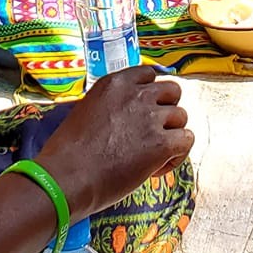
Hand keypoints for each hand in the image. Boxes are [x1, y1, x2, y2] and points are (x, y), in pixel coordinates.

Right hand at [32, 64, 193, 218]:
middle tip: (151, 134)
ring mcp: (151, 118)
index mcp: (115, 84)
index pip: (149, 74)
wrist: (65, 178)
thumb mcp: (86, 112)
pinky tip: (157, 168)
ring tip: (152, 156)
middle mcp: (136, 95)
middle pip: (172, 91)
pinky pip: (186, 140)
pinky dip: (177, 155)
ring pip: (181, 117)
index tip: (143, 113)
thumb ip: (111, 106)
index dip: (150, 95)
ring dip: (171, 135)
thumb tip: (125, 120)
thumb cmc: (67, 154)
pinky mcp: (161, 144)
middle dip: (166, 111)